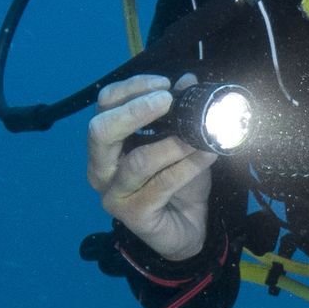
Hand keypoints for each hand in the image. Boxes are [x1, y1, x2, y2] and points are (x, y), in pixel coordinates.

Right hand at [86, 73, 217, 261]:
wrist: (190, 226)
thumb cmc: (179, 181)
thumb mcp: (182, 141)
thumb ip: (181, 113)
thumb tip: (188, 81)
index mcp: (107, 143)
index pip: (104, 106)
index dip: (132, 89)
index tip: (165, 84)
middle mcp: (101, 168)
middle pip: (100, 131)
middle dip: (134, 111)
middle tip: (167, 100)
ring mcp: (114, 194)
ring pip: (137, 161)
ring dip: (173, 144)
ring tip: (200, 134)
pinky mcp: (133, 215)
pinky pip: (162, 185)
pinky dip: (188, 166)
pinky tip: (208, 154)